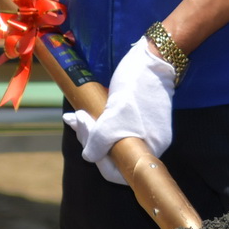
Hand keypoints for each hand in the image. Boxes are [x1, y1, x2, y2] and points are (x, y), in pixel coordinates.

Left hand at [65, 40, 177, 185]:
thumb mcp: (112, 119)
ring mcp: (145, 128)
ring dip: (91, 130)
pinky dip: (99, 121)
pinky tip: (84, 113)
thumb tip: (89, 156)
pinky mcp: (138, 115)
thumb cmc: (135, 89)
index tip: (86, 142)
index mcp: (151, 147)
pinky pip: (115, 127)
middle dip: (91, 140)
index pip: (120, 171)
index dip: (99, 161)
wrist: (152, 57)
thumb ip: (98, 142)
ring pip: (112, 139)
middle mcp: (150, 142)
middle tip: (76, 120)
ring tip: (76, 116)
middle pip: (114, 154)